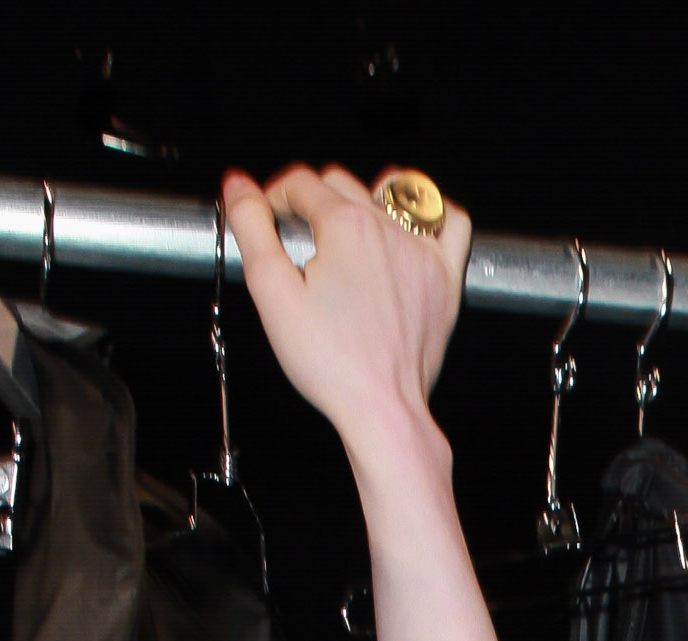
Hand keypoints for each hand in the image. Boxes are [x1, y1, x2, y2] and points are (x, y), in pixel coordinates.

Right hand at [220, 167, 472, 464]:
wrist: (382, 409)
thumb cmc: (332, 363)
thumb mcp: (271, 291)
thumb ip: (250, 228)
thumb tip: (238, 186)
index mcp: (345, 224)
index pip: (300, 183)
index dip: (275, 198)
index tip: (269, 222)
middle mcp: (388, 228)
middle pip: (341, 184)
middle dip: (313, 202)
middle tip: (301, 243)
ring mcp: (423, 251)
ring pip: (392, 192)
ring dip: (365, 199)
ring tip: (348, 235)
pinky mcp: (446, 278)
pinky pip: (450, 222)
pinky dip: (431, 214)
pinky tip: (408, 229)